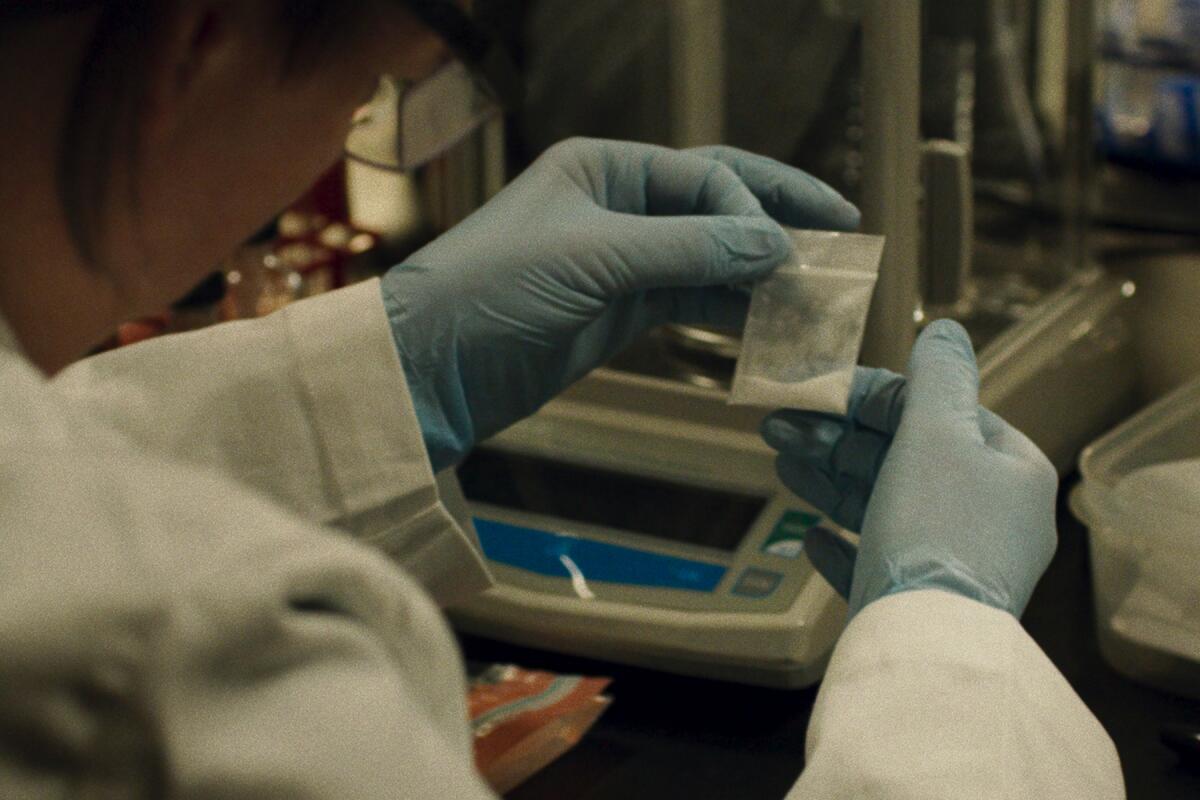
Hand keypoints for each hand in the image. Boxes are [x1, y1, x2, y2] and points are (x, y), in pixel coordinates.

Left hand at [383, 138, 859, 470]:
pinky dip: (733, 311)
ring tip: (820, 293)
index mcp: (604, 167)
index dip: (753, 209)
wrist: (431, 368)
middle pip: (718, 205)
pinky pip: (692, 300)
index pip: (704, 176)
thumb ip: (687, 248)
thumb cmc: (492, 291)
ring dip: (763, 274)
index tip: (788, 251)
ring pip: (711, 258)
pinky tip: (773, 324)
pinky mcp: (619, 312)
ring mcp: (622, 261)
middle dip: (779, 220)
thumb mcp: (592, 258)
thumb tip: (776, 244)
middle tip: (846, 233)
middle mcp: (618, 205)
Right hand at [761, 321, 1057, 618]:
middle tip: (776, 425)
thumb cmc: (937, 525)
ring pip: (885, 507)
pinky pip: (878, 563)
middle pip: (905, 460)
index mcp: (1009, 471)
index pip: (939, 413)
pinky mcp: (920, 605)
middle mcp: (991, 518)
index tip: (816, 389)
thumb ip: (938, 376)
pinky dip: (842, 544)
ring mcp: (957, 567)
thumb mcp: (938, 432)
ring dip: (830, 480)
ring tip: (779, 461)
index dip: (873, 396)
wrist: (926, 642)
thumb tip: (946, 329)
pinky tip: (809, 535)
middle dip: (837, 438)